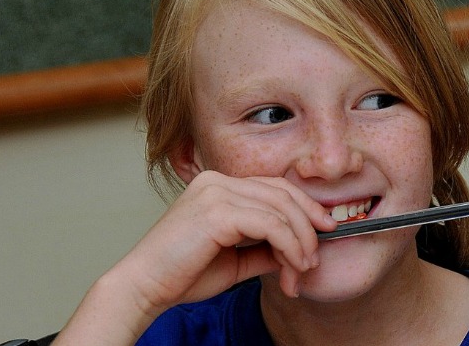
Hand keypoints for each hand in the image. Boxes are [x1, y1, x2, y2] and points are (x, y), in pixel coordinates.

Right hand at [121, 171, 335, 309]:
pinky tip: (293, 267)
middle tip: (318, 256)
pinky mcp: (217, 211)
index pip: (274, 186)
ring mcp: (216, 192)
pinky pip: (271, 225)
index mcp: (218, 185)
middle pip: (283, 194)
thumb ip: (265, 249)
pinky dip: (289, 247)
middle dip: (308, 226)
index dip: (304, 206)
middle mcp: (217, 181)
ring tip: (303, 270)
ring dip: (300, 243)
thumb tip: (298, 251)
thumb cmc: (183, 275)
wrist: (144, 288)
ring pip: (281, 210)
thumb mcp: (235, 259)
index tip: (324, 229)